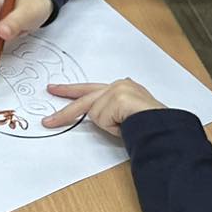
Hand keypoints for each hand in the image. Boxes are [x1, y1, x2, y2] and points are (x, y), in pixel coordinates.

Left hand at [43, 79, 164, 135]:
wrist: (163, 124)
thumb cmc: (151, 122)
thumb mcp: (129, 114)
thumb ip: (113, 109)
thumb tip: (98, 114)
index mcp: (123, 87)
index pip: (91, 89)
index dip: (72, 91)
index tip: (57, 89)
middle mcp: (119, 85)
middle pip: (84, 97)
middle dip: (64, 104)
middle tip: (48, 109)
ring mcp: (116, 90)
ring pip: (95, 113)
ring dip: (109, 125)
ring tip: (127, 125)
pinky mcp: (115, 99)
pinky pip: (102, 119)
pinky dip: (113, 127)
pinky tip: (126, 123)